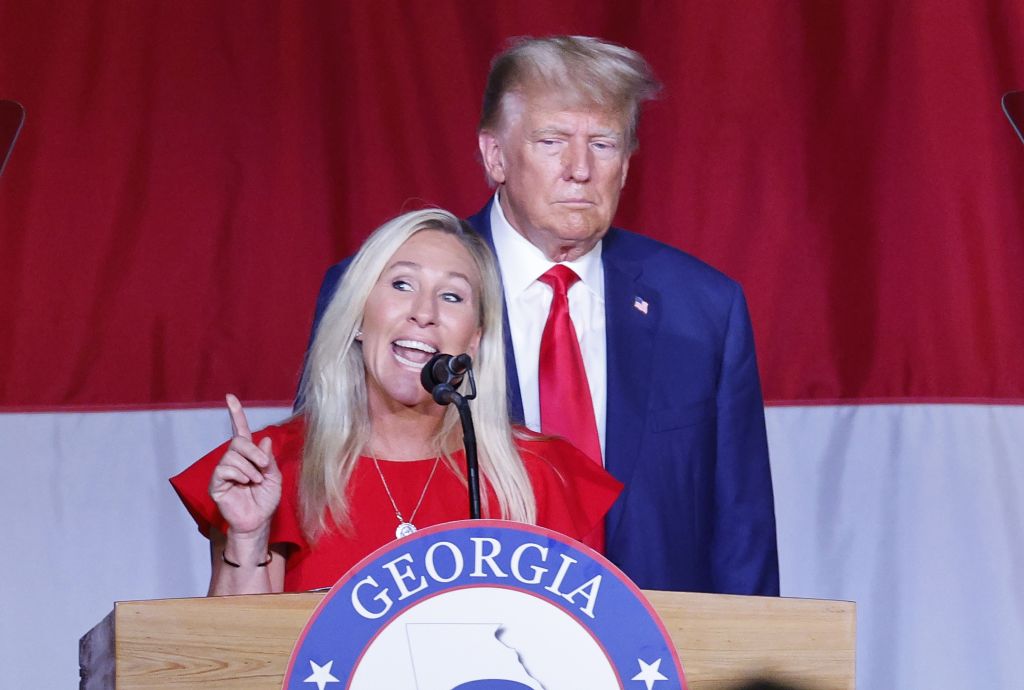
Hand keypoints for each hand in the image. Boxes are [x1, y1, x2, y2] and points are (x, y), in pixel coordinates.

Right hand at [208, 394, 282, 536]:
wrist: (258, 521)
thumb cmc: (265, 500)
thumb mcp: (274, 477)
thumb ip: (268, 459)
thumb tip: (263, 439)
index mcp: (248, 456)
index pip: (240, 431)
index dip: (235, 414)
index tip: (230, 397)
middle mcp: (233, 460)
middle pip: (238, 442)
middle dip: (253, 452)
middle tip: (263, 467)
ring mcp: (223, 471)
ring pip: (232, 455)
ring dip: (250, 468)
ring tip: (255, 481)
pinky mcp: (216, 483)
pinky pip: (225, 469)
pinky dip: (239, 475)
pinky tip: (245, 484)